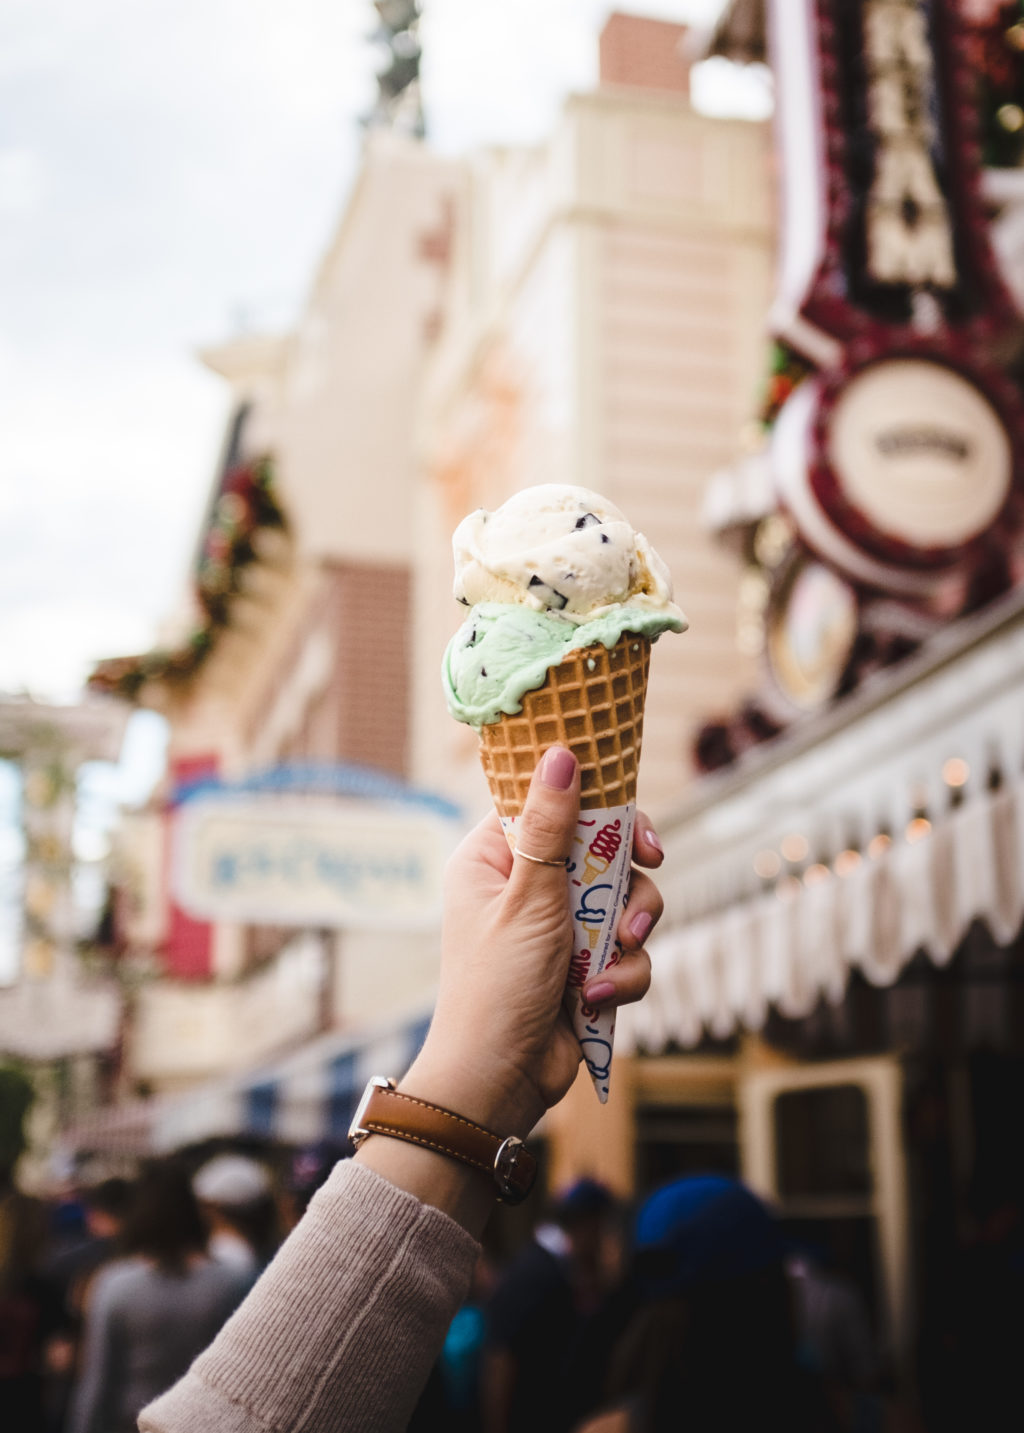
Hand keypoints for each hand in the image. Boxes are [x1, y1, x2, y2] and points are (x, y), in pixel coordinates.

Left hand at [408, 746, 662, 1139]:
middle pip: (601, 851)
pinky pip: (626, 953)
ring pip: (624, 903)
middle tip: (650, 871)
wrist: (499, 1081)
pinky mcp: (584, 968)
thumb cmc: (497, 986)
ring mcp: (557, 929)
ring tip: (614, 956)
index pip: (549, 805)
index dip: (596, 806)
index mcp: (493, 860)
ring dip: (630, 931)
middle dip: (627, 876)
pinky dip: (622, 975)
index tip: (635, 821)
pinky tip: (598, 998)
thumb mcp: (529, 899)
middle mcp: (525, 888)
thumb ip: (551, 828)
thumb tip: (561, 753)